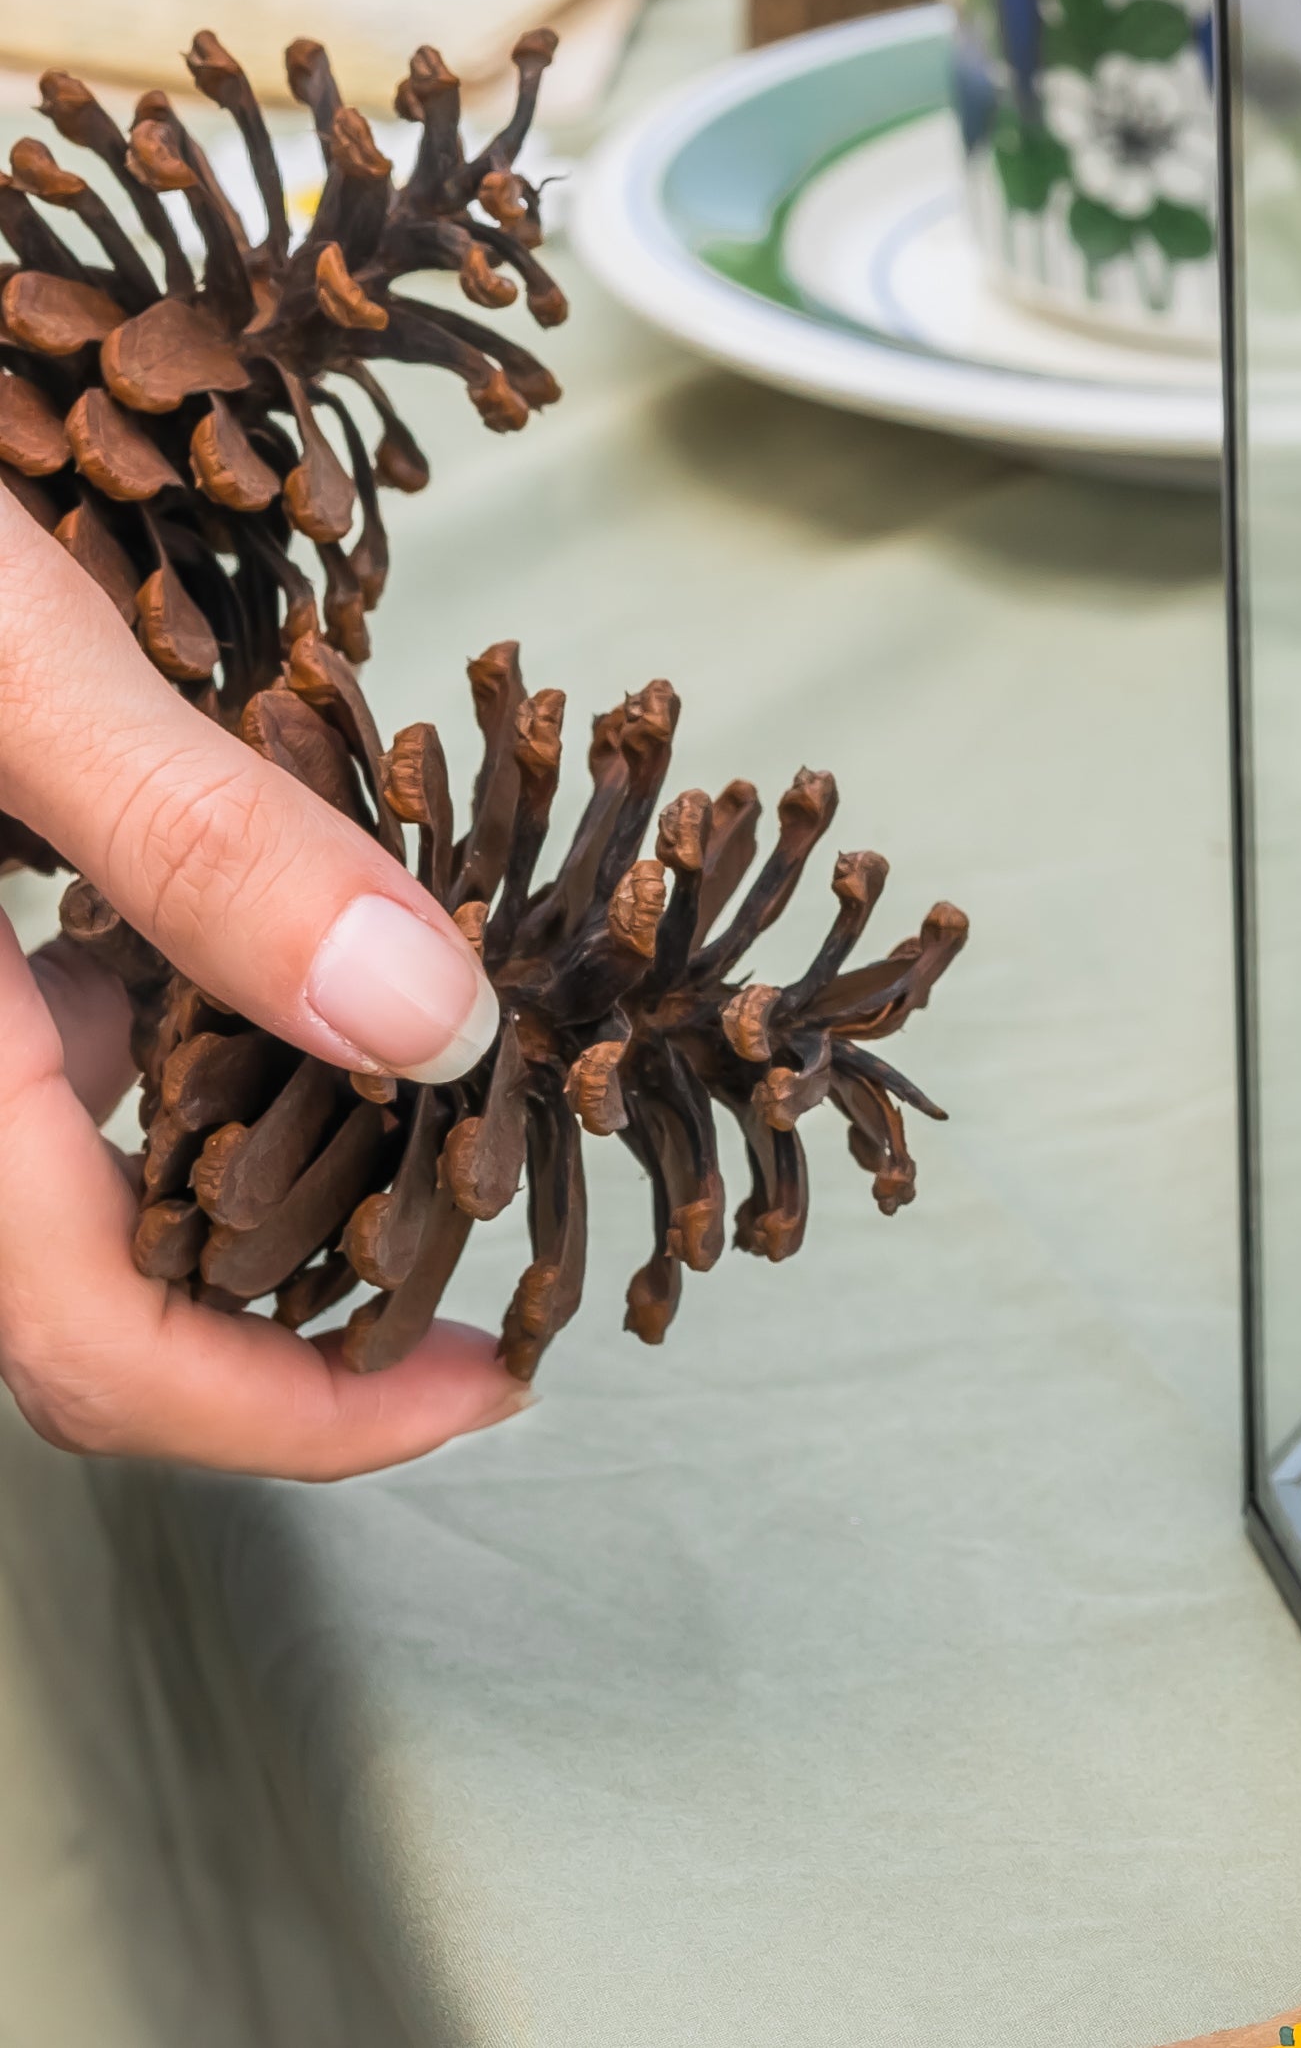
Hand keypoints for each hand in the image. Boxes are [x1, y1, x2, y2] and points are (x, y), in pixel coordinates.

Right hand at [0, 507, 521, 1474]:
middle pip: (56, 1305)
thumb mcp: (0, 657)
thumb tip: (435, 1019)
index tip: (481, 1387)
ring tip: (409, 1117)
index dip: (294, 1414)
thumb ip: (201, 841)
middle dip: (273, 1317)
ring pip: (34, 1191)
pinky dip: (140, 1055)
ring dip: (222, 1183)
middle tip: (466, 1265)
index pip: (81, 1343)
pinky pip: (12, 1069)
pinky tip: (238, 964)